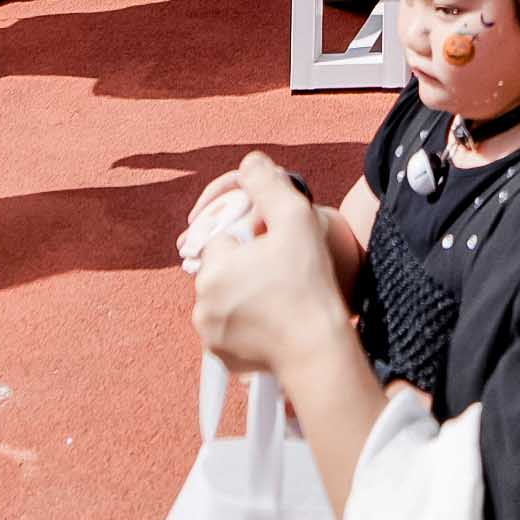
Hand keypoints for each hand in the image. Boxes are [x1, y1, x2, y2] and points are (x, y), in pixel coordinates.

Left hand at [186, 156, 350, 386]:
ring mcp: (210, 334)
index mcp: (213, 267)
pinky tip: (272, 321)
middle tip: (280, 273)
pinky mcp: (222, 357)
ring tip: (278, 297)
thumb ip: (268, 184)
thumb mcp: (295, 219)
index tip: (273, 250)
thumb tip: (250, 162)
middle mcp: (202, 303)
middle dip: (245, 267)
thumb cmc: (308, 284)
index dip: (249, 241)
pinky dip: (245, 323)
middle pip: (222, 270)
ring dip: (243, 294)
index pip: (221, 240)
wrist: (317, 348)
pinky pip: (229, 329)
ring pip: (224, 300)